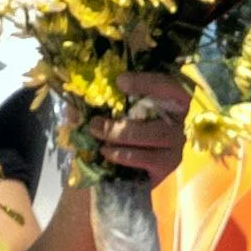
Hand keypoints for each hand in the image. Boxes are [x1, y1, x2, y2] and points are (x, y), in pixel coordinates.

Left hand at [91, 70, 189, 184]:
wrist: (121, 170)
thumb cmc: (115, 131)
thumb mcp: (102, 113)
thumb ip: (92, 104)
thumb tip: (75, 102)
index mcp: (164, 101)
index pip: (171, 87)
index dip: (150, 82)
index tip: (120, 81)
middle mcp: (175, 122)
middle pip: (162, 112)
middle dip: (125, 118)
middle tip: (95, 122)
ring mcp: (174, 145)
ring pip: (157, 136)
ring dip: (122, 135)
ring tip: (97, 135)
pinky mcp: (167, 166)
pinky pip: (151, 159)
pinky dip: (126, 155)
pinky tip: (107, 152)